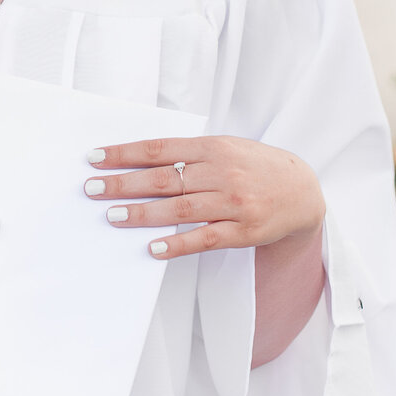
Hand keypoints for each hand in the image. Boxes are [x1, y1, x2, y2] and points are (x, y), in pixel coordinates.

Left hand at [83, 133, 324, 261]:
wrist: (303, 191)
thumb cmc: (256, 167)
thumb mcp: (226, 148)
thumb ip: (189, 154)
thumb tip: (140, 162)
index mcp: (214, 147)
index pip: (160, 149)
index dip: (125, 153)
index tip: (95, 158)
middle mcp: (223, 172)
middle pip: (164, 178)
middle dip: (124, 184)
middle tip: (92, 189)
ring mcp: (234, 203)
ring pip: (180, 208)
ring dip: (143, 213)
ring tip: (113, 216)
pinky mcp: (244, 231)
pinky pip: (205, 238)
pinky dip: (178, 243)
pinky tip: (154, 248)